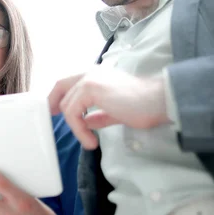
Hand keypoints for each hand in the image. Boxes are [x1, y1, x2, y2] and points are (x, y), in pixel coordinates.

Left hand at [48, 66, 169, 149]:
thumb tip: (87, 121)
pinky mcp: (90, 89)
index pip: (68, 81)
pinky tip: (91, 141)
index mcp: (97, 75)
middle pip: (60, 86)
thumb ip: (100, 114)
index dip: (58, 95)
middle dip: (54, 104)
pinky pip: (73, 113)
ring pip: (67, 105)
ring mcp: (89, 79)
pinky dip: (79, 130)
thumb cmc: (143, 106)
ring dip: (76, 127)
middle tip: (54, 120)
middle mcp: (91, 72)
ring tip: (89, 142)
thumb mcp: (116, 111)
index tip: (54, 111)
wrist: (159, 101)